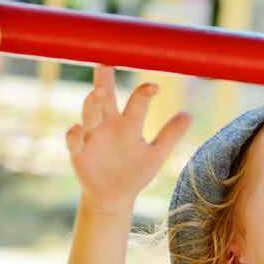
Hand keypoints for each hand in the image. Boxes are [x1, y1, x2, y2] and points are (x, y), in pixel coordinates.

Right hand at [66, 65, 191, 213]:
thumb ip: (170, 136)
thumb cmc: (135, 173)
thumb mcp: (155, 155)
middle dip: (104, 81)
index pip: (137, 101)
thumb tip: (189, 115)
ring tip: (99, 93)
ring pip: (89, 113)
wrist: (114, 198)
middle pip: (105, 97)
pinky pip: (74, 140)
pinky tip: (79, 130)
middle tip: (106, 65)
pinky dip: (75, 134)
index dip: (144, 93)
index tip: (154, 88)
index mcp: (128, 122)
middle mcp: (108, 124)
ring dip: (92, 102)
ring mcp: (92, 137)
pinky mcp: (78, 152)